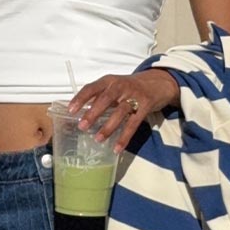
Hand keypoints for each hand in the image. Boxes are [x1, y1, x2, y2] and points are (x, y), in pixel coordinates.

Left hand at [66, 69, 180, 154]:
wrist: (158, 82)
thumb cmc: (130, 87)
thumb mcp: (114, 86)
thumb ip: (99, 97)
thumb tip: (80, 113)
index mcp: (109, 81)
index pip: (92, 87)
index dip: (81, 98)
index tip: (71, 110)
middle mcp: (121, 86)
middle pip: (106, 99)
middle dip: (93, 113)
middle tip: (82, 126)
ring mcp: (134, 96)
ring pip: (120, 112)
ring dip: (108, 127)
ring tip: (98, 139)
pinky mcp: (145, 107)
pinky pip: (133, 124)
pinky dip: (124, 137)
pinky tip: (117, 148)